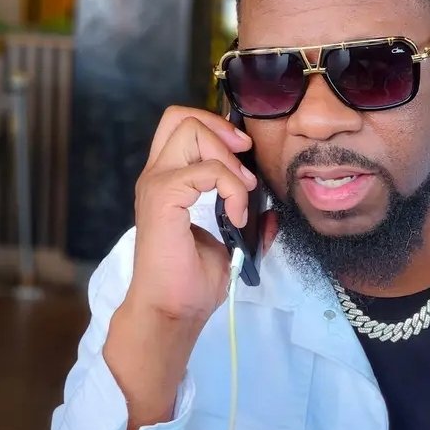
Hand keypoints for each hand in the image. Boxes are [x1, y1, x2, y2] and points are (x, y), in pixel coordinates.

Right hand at [128, 105, 259, 321]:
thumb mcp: (228, 245)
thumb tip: (272, 214)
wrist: (172, 311)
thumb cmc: (191, 284)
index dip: (215, 128)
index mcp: (168, 181)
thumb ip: (249, 224)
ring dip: (228, 160)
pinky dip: (231, 189)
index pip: (181, 125)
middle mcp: (157, 176)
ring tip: (241, 196)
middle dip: (222, 132)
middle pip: (181, 117)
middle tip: (244, 169)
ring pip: (192, 131)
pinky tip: (235, 216)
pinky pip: (206, 171)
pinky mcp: (163, 199)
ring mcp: (157, 185)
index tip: (242, 157)